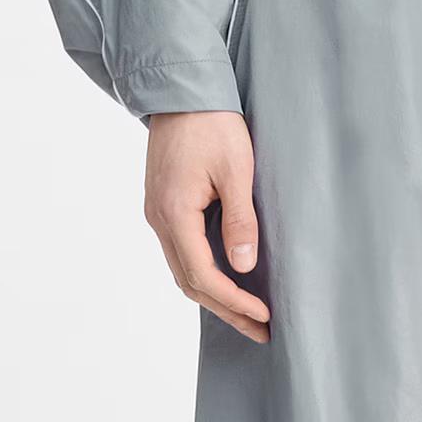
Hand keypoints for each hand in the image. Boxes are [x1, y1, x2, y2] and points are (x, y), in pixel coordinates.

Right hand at [145, 110, 269, 341]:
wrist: (180, 92)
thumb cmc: (212, 124)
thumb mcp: (236, 171)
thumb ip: (239, 220)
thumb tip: (242, 267)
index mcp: (174, 214)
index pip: (204, 275)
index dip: (234, 301)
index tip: (264, 315)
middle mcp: (158, 220)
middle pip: (190, 282)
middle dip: (226, 310)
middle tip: (261, 330)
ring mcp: (157, 214)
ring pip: (183, 270)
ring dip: (214, 295)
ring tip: (248, 314)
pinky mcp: (163, 206)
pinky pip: (181, 252)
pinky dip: (203, 273)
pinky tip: (227, 279)